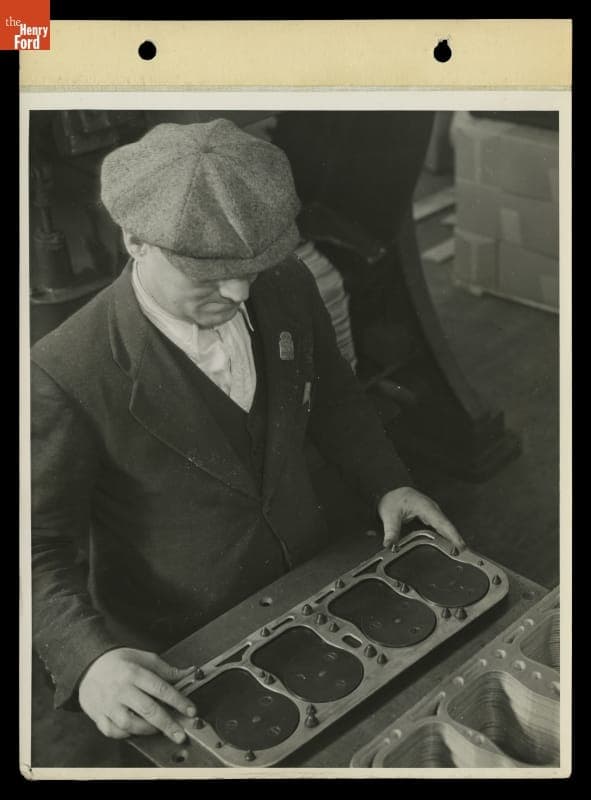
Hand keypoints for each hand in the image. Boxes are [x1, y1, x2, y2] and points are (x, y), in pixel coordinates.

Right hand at [78, 647, 196, 741]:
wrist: (89, 665)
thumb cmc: (119, 661)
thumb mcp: (143, 658)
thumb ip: (165, 669)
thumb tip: (188, 673)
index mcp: (134, 673)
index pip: (161, 689)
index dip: (178, 701)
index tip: (191, 710)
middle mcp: (121, 689)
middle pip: (148, 710)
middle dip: (167, 724)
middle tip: (180, 734)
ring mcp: (108, 704)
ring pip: (130, 724)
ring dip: (147, 730)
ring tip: (158, 729)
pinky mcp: (98, 715)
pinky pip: (113, 731)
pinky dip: (126, 734)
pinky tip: (135, 731)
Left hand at [378, 487, 464, 551]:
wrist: (391, 489)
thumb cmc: (392, 499)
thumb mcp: (389, 515)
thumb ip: (391, 531)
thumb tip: (390, 545)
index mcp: (425, 507)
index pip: (442, 523)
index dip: (452, 535)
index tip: (460, 545)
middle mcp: (432, 509)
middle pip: (447, 526)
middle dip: (456, 539)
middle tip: (462, 554)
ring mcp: (432, 512)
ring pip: (445, 526)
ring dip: (452, 538)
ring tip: (459, 552)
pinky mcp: (430, 516)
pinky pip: (440, 527)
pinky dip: (445, 535)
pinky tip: (448, 545)